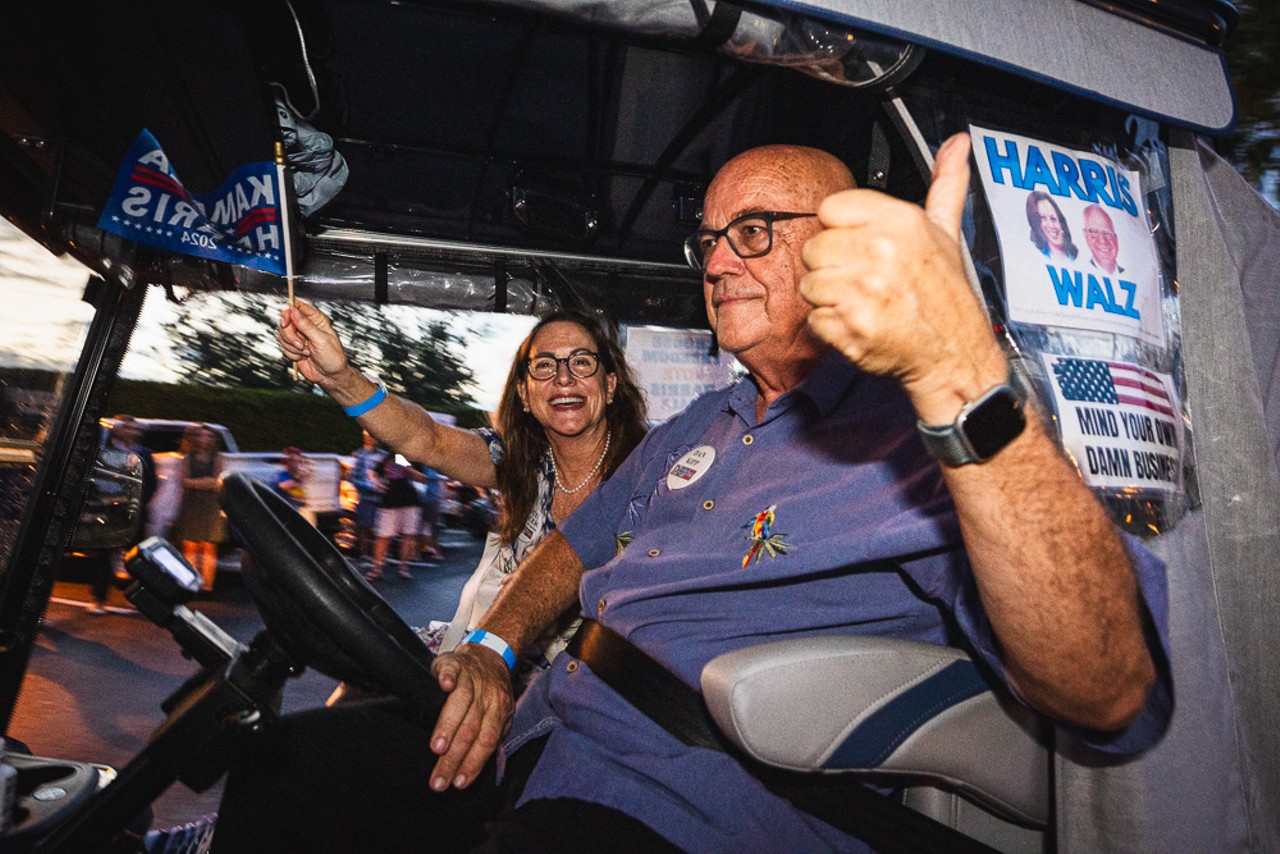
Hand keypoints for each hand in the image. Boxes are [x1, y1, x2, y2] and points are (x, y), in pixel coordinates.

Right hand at [276, 300, 352, 387]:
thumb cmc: (332, 357)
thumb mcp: (321, 340)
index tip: (286, 321)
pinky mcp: (293, 347)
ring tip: (306, 353)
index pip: (298, 307)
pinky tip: (303, 358)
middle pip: (285, 320)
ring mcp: (298, 336)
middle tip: (301, 345)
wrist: (330, 376)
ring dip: (292, 346)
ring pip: (282, 334)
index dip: (288, 312)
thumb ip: (306, 325)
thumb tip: (293, 311)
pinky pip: (283, 346)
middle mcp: (306, 326)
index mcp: (316, 319)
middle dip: (289, 335)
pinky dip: (291, 354)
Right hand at [427, 644, 513, 790]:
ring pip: (462, 702)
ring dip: (449, 725)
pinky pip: (452, 668)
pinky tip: (443, 686)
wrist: (489, 655)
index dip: (473, 763)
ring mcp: (472, 678)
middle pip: (471, 729)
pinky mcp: (456, 662)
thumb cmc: (490, 691)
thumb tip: (474, 768)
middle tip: (438, 780)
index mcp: (498, 711)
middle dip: (454, 758)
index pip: (487, 741)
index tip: (458, 783)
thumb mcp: (498, 714)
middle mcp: (487, 696)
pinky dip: (447, 677)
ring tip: (437, 747)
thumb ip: (490, 737)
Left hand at [800, 133, 1005, 421]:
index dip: (840, 231)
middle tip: (864, 282)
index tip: (861, 247)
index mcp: (900, 220)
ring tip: (862, 304)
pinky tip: (859, 325)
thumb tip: (957, 143)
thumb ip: (946, 184)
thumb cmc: (945, 297)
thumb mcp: (947, 233)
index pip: (830, 209)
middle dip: (832, 268)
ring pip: (809, 284)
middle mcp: (881, 250)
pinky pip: (814, 319)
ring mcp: (864, 289)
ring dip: (829, 300)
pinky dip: (831, 328)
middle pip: (815, 247)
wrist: (954, 355)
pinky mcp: (851, 325)